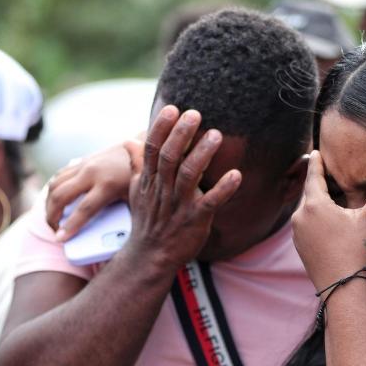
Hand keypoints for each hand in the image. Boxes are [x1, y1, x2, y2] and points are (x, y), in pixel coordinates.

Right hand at [46, 138, 142, 240]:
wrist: (143, 148)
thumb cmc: (141, 179)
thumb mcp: (134, 199)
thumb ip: (120, 215)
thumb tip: (107, 237)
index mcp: (108, 185)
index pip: (84, 210)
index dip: (70, 227)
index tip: (60, 239)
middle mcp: (92, 173)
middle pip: (61, 196)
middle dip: (51, 216)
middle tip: (54, 231)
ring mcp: (85, 164)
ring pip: (54, 184)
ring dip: (48, 203)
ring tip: (52, 218)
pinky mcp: (82, 160)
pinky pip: (59, 175)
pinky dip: (53, 189)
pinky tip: (55, 200)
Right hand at [123, 105, 240, 269]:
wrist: (150, 257)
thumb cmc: (148, 220)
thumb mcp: (137, 191)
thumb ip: (137, 165)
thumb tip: (129, 141)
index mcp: (150, 180)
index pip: (153, 149)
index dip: (161, 128)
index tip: (172, 108)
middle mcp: (163, 190)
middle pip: (170, 158)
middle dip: (181, 135)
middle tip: (195, 114)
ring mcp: (179, 206)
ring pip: (189, 176)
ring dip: (202, 155)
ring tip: (216, 135)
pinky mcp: (196, 220)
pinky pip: (210, 203)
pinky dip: (223, 189)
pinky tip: (237, 175)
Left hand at [291, 150, 365, 289]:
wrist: (340, 285)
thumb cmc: (355, 251)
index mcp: (315, 205)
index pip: (314, 177)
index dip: (316, 164)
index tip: (315, 153)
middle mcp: (300, 216)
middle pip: (310, 193)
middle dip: (317, 183)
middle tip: (323, 172)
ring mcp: (297, 232)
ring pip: (306, 210)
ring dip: (315, 203)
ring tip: (326, 197)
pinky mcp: (298, 245)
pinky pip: (305, 225)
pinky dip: (313, 219)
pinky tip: (325, 223)